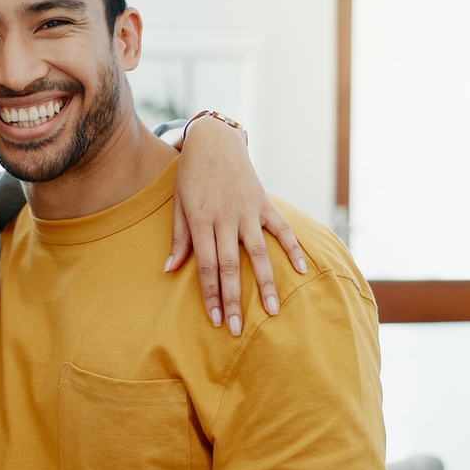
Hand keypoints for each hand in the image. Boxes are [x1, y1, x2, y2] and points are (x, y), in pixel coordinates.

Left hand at [166, 117, 306, 335]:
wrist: (214, 141)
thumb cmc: (191, 176)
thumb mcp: (178, 204)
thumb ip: (179, 238)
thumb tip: (169, 270)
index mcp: (201, 220)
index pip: (207, 265)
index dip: (210, 294)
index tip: (215, 319)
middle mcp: (226, 218)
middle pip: (231, 266)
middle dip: (234, 299)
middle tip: (237, 328)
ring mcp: (248, 210)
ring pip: (259, 253)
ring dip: (265, 283)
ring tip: (272, 310)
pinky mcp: (264, 203)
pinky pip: (281, 229)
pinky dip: (293, 248)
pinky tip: (301, 270)